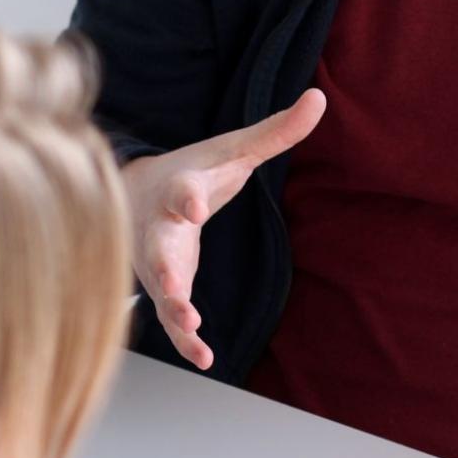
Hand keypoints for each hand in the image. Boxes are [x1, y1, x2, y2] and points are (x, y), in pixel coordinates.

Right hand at [121, 89, 326, 368]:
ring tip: (190, 325)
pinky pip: (170, 317)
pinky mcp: (165, 287)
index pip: (182, 190)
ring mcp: (157, 260)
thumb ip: (276, 131)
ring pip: (159, 289)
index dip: (186, 196)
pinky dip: (184, 339)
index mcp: (179, 187)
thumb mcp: (234, 150)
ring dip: (173, 308)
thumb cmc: (194, 170)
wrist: (136, 193)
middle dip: (163, 265)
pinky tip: (206, 358)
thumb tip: (320, 98)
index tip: (191, 205)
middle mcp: (160, 226)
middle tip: (170, 283)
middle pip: (157, 246)